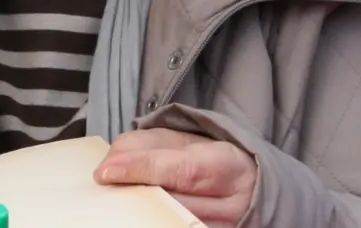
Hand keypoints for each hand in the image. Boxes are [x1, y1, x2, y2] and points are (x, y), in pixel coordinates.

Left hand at [94, 128, 256, 227]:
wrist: (255, 189)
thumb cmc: (215, 160)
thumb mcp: (189, 141)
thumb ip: (151, 143)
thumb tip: (113, 158)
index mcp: (227, 165)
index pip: (180, 169)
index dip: (141, 169)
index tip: (105, 171)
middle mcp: (231, 204)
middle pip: (172, 199)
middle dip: (134, 189)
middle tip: (105, 183)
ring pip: (171, 221)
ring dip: (139, 208)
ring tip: (119, 195)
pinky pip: (173, 227)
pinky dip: (152, 220)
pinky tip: (137, 212)